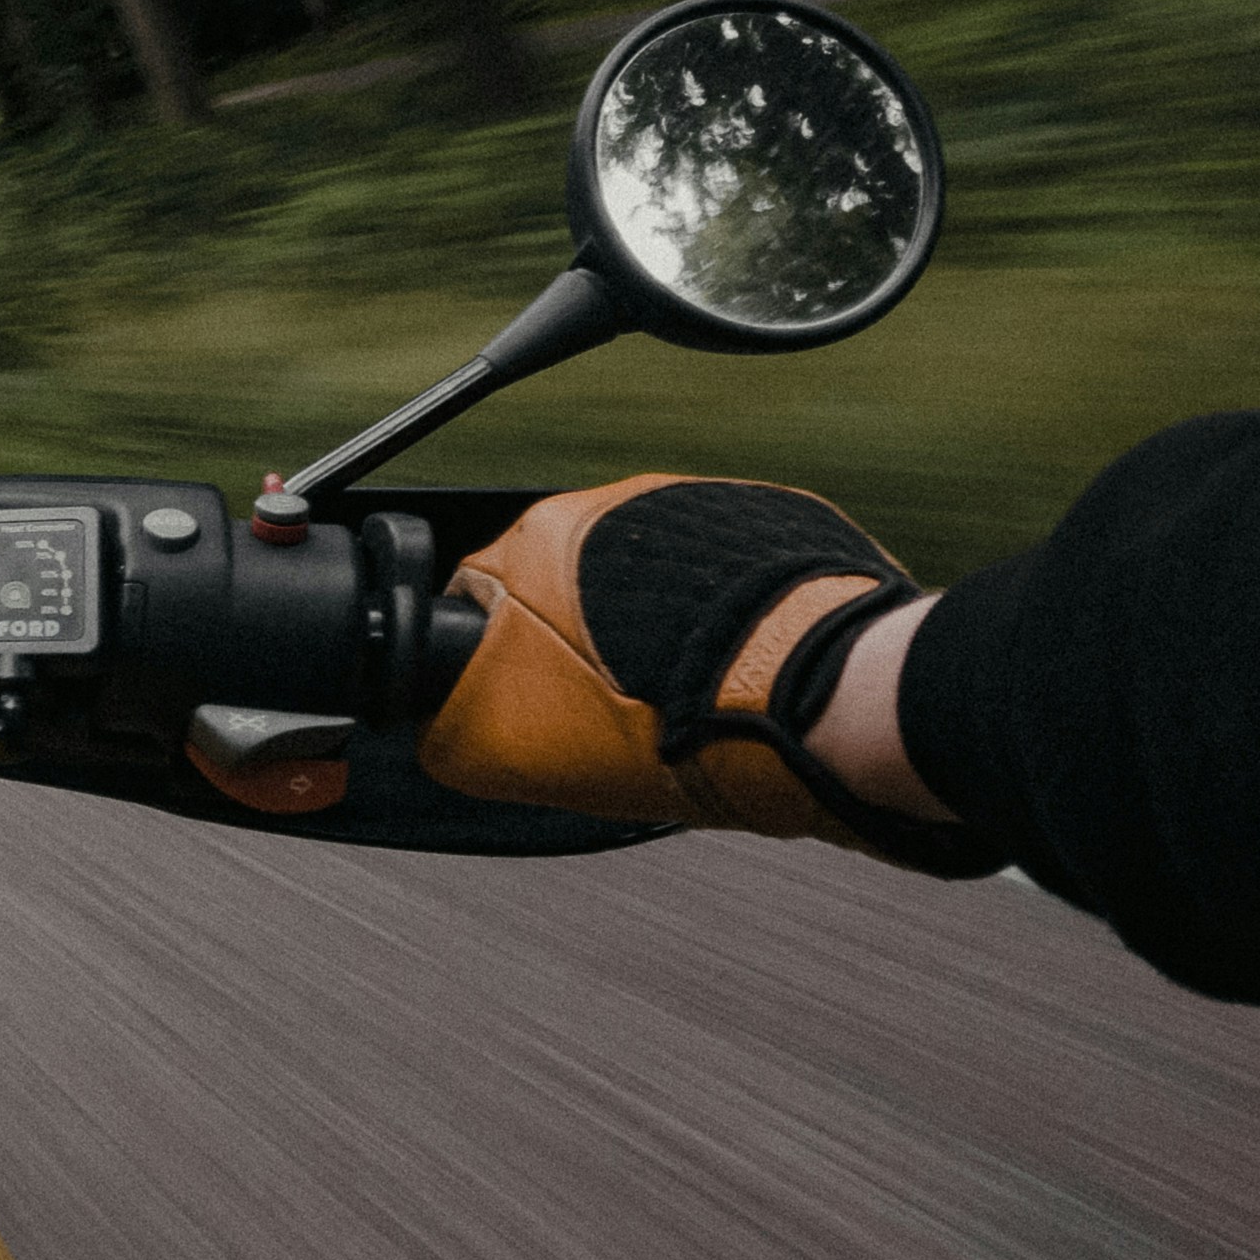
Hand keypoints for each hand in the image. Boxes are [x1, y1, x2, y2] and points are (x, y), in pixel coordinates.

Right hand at [417, 476, 984, 868]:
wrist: (819, 698)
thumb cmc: (676, 720)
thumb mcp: (518, 754)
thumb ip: (455, 731)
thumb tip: (439, 736)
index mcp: (534, 538)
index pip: (474, 594)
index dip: (487, 661)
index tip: (512, 704)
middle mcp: (612, 505)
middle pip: (562, 583)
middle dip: (571, 645)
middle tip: (596, 713)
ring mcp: (694, 508)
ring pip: (643, 581)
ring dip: (648, 632)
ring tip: (674, 700)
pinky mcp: (768, 523)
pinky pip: (717, 576)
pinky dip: (715, 620)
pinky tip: (725, 676)